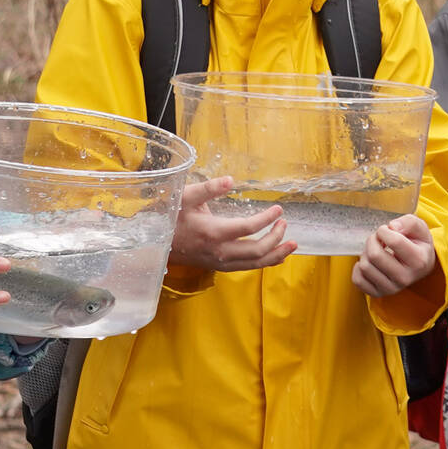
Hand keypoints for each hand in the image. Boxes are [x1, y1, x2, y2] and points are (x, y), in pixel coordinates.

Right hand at [171, 176, 296, 272]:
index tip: (278, 209)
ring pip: (254, 264)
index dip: (266, 219)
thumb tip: (230, 180)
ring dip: (276, 254)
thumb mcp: (186, 197)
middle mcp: (219, 251)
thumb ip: (208, 188)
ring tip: (292, 244)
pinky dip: (265, 263)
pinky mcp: (219, 266)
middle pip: (257, 250)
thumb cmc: (170, 217)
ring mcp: (220, 262)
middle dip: (276, 237)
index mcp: (213, 232)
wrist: (155, 243)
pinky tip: (276, 256)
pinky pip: (247, 268)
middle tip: (284, 223)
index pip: (248, 228)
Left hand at [353, 215, 436, 297]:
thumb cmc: (418, 244)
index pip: (394, 241)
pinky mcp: (378, 293)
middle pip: (375, 255)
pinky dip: (358, 269)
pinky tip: (370, 262)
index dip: (384, 230)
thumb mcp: (420, 228)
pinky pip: (357, 280)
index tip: (386, 229)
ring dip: (366, 253)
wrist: (420, 265)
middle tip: (378, 239)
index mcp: (418, 261)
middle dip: (372, 240)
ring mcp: (391, 288)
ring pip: (364, 267)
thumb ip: (408, 222)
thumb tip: (392, 227)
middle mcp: (405, 278)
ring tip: (376, 250)